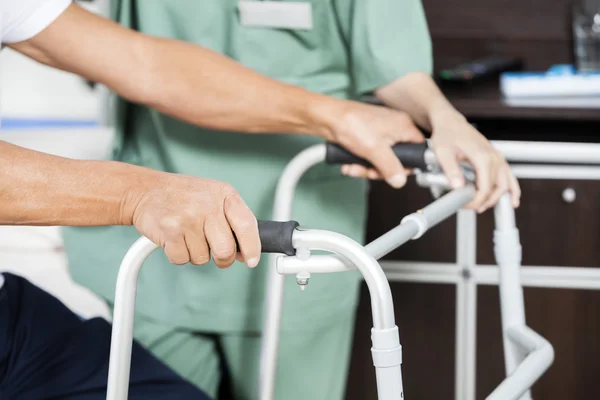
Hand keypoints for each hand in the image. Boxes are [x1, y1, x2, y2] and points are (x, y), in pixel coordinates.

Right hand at [126, 172, 259, 267]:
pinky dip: (179, 254)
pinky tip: (176, 237)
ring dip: (196, 253)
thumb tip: (245, 252)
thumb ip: (232, 220)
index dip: (252, 247)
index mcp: (224, 194)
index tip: (251, 260)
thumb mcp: (214, 196)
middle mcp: (208, 205)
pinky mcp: (170, 231)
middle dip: (222, 259)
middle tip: (214, 252)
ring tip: (188, 234)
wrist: (146, 190)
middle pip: (226, 250)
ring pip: (203, 258)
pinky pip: (182, 259)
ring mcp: (189, 218)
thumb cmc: (183, 196)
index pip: (247, 225)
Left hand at [329, 101, 424, 187]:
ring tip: (354, 168)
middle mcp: (395, 127)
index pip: (418, 149)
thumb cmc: (351, 124)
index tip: (396, 174)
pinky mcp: (368, 136)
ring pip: (381, 159)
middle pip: (397, 158)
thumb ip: (391, 168)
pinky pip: (370, 154)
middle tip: (370, 172)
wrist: (327, 118)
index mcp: (403, 126)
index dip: (408, 165)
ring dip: (367, 168)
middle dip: (380, 170)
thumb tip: (400, 180)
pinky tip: (349, 164)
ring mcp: (381, 132)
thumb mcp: (375, 151)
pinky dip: (360, 162)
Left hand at [429, 110, 519, 211]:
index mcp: (483, 157)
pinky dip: (512, 188)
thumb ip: (451, 170)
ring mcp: (497, 157)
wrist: (451, 123)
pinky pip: (508, 175)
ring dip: (498, 198)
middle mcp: (494, 157)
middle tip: (471, 207)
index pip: (484, 188)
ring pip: (505, 183)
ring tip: (485, 207)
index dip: (476, 201)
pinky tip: (513, 199)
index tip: (465, 205)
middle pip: (497, 188)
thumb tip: (458, 187)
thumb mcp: (443, 153)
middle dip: (485, 201)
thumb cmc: (447, 135)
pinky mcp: (495, 157)